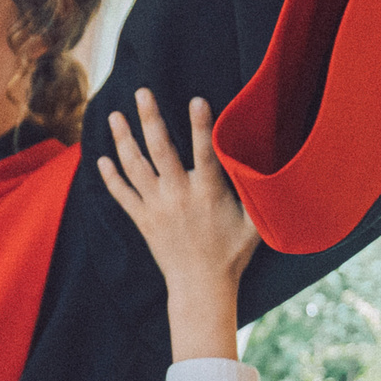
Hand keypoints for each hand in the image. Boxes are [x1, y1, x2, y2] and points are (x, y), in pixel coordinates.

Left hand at [98, 90, 257, 362]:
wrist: (200, 287)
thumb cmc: (232, 255)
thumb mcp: (255, 224)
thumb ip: (260, 195)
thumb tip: (279, 170)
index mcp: (208, 193)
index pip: (205, 152)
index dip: (201, 125)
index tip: (195, 100)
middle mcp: (179, 196)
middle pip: (160, 150)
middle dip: (150, 119)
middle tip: (141, 92)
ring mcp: (157, 207)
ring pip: (135, 167)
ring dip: (123, 140)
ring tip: (115, 116)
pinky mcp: (142, 220)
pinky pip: (122, 195)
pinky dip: (110, 177)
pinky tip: (101, 159)